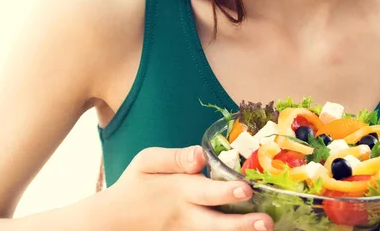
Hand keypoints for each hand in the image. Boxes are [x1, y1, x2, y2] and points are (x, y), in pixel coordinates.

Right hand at [96, 145, 272, 230]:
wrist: (114, 220)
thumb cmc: (135, 184)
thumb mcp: (147, 162)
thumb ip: (174, 158)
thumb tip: (200, 155)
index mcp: (178, 191)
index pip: (206, 192)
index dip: (227, 190)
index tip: (246, 188)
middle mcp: (185, 215)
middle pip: (216, 223)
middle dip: (242, 224)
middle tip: (265, 222)